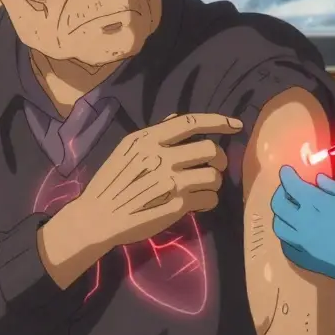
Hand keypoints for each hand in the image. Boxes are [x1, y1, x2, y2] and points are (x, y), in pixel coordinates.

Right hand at [67, 113, 241, 248]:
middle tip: (214, 167)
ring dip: (215, 182)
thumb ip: (153, 134)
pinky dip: (209, 201)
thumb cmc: (111, 182)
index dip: (218, 121)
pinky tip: (199, 203)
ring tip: (204, 187)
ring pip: (214, 176)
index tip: (236, 125)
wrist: (98, 217)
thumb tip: (176, 118)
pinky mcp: (177, 205)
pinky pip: (209, 198)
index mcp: (148, 139)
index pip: (191, 122)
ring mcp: (171, 181)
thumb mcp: (126, 149)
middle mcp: (162, 157)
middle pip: (210, 150)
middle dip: (219, 159)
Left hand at [270, 166, 334, 303]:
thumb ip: (334, 187)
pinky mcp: (308, 261)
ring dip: (281, 215)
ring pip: (279, 227)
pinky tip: (296, 232)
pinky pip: (287, 247)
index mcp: (318, 205)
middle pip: (279, 206)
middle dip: (280, 192)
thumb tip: (317, 179)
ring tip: (291, 211)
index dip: (286, 175)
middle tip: (289, 189)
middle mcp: (305, 224)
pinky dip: (286, 236)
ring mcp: (304, 244)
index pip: (292, 186)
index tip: (286, 170)